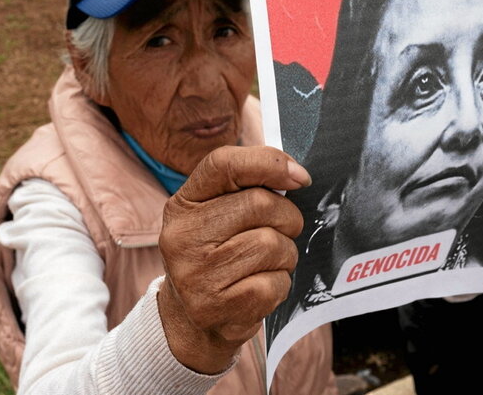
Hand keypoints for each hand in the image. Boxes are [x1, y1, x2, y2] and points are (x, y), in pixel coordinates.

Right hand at [157, 146, 310, 373]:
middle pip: (259, 204)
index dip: (268, 163)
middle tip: (284, 230)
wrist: (192, 319)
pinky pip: (274, 283)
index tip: (300, 177)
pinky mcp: (213, 306)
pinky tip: (261, 287)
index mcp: (184, 204)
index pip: (222, 163)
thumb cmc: (220, 255)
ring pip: (272, 245)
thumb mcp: (221, 213)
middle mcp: (182, 235)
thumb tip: (297, 176)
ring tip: (268, 263)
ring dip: (285, 253)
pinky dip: (279, 284)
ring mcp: (194, 274)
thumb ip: (251, 187)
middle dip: (287, 217)